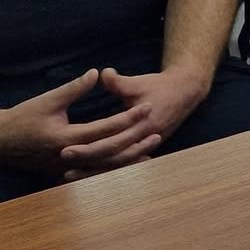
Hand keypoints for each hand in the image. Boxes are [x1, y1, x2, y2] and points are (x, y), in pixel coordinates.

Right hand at [0, 70, 160, 179]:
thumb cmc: (23, 117)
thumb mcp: (48, 100)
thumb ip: (74, 88)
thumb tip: (97, 72)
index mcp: (65, 138)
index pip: (104, 128)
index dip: (128, 117)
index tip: (147, 106)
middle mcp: (68, 157)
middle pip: (109, 152)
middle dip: (134, 141)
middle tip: (157, 130)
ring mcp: (67, 168)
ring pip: (104, 166)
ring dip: (128, 158)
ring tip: (151, 148)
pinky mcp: (66, 172)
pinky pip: (95, 172)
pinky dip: (114, 167)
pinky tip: (130, 161)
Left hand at [74, 65, 212, 176]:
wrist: (186, 91)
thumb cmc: (160, 86)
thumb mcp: (138, 82)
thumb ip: (117, 81)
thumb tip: (101, 74)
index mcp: (143, 125)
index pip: (110, 142)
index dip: (87, 147)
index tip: (65, 148)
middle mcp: (145, 140)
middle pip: (112, 158)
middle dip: (86, 162)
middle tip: (63, 163)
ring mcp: (147, 145)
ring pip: (118, 165)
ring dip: (94, 171)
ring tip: (71, 175)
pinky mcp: (145, 147)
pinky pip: (124, 162)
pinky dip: (107, 169)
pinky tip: (90, 172)